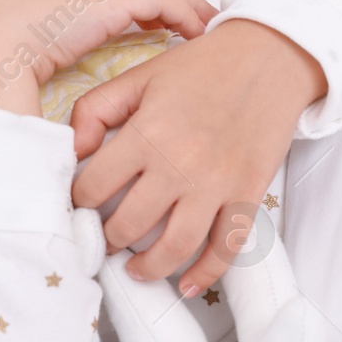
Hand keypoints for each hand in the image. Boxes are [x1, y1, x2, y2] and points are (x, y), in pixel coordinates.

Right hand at [0, 0, 217, 114]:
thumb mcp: (31, 56)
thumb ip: (55, 57)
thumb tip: (68, 88)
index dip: (152, 4)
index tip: (174, 24)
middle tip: (207, 23)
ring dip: (191, 6)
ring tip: (211, 29)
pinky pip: (165, 1)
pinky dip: (187, 14)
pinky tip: (200, 34)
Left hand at [68, 18, 327, 294]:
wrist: (269, 57)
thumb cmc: (199, 66)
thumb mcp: (139, 76)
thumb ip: (95, 109)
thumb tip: (72, 150)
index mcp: (147, 132)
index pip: (94, 187)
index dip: (77, 203)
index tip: (78, 207)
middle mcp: (179, 163)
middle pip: (128, 224)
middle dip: (107, 239)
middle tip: (102, 239)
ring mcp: (216, 183)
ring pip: (174, 247)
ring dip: (148, 267)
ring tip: (135, 268)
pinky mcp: (247, 193)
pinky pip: (226, 247)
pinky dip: (206, 273)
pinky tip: (187, 284)